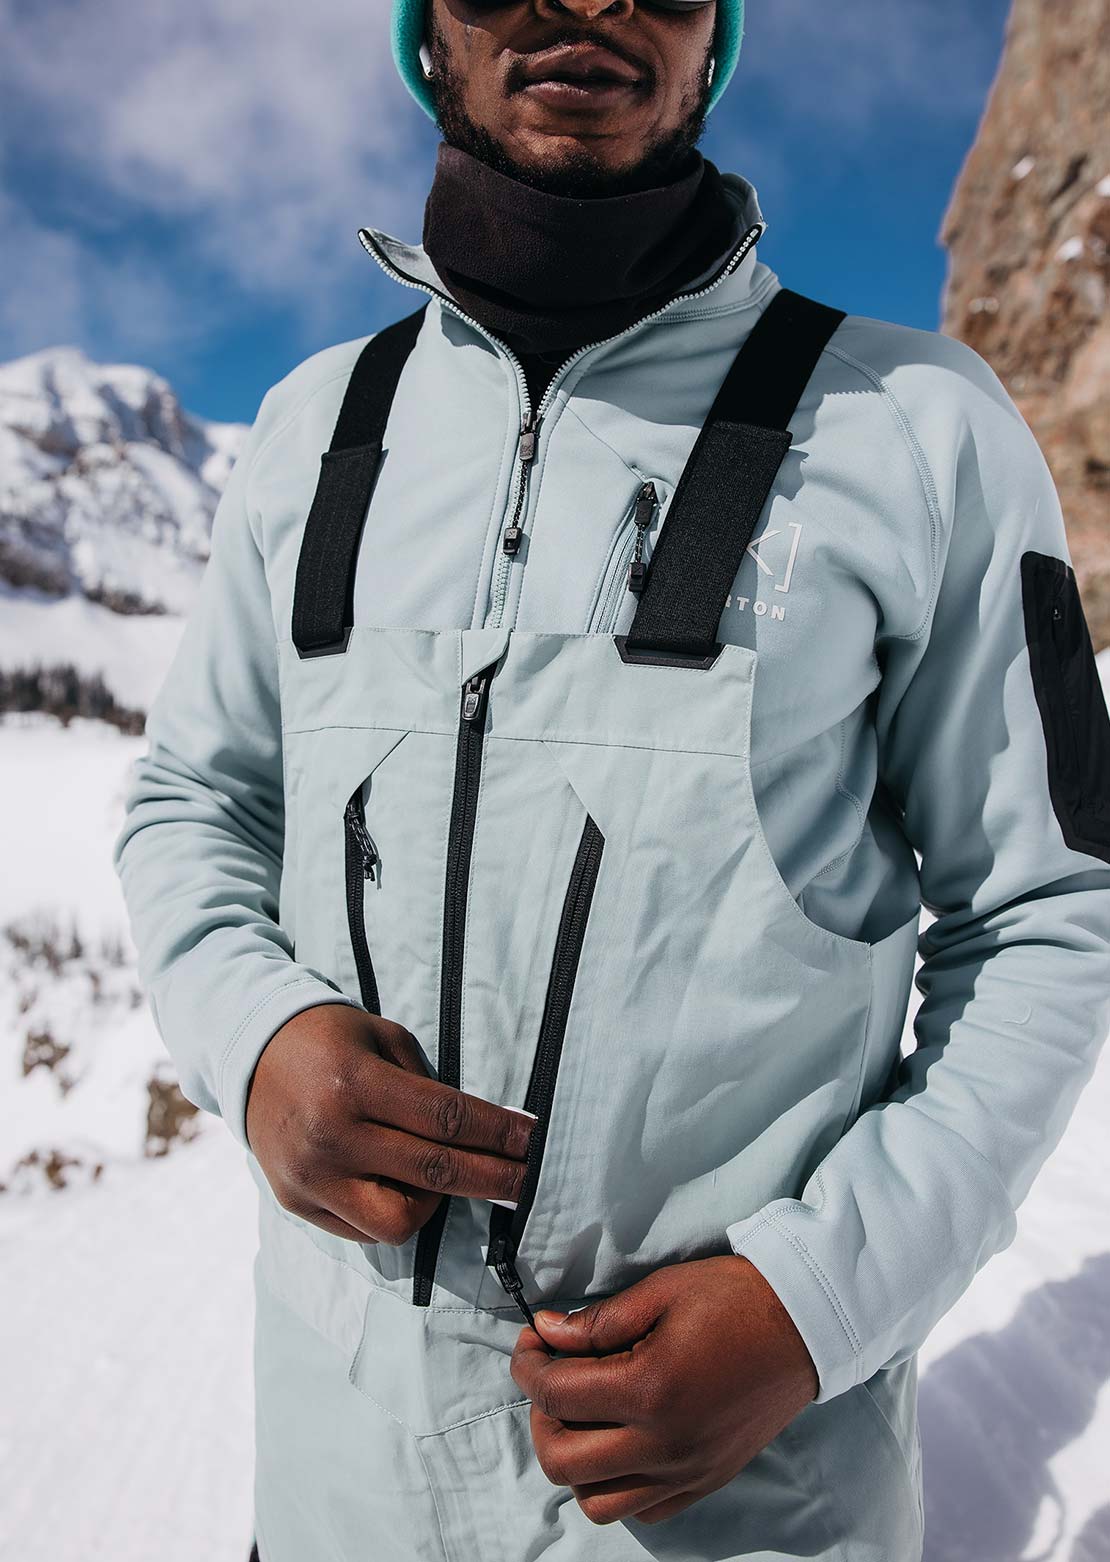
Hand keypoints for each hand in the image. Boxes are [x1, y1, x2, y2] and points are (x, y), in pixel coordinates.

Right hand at [244, 1003, 532, 1245]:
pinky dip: (392, 1211)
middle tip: (530, 1179)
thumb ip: (427, 1085)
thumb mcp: (383, 1038)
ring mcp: (311, 1177)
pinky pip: (364, 1229)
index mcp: (356, 1084)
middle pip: (435, 1172)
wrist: (250, 1054)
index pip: (447, 1119)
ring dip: (434, 1203)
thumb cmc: (330, 1039)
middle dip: (494, 1178)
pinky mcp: (297, 1203)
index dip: (500, 1133)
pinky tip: (398, 1183)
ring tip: (435, 1175)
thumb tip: (484, 1132)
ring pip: (399, 1222)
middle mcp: (332, 1136)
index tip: (537, 1141)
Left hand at [510, 1252, 818, 1526]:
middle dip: (539, 1417)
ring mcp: (687, 1472)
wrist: (805, 1324)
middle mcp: (665, 1445)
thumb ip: (598, 1321)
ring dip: (574, 1460)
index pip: (556, 1396)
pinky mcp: (706, 1482)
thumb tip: (546, 1332)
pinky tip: (620, 1438)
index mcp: (650, 1390)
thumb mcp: (662, 1290)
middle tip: (551, 1377)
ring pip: (596, 1502)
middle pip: (563, 1462)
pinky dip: (615, 1484)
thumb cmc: (735, 1298)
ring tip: (583, 1413)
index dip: (528, 1364)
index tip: (531, 1341)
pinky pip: (640, 1510)